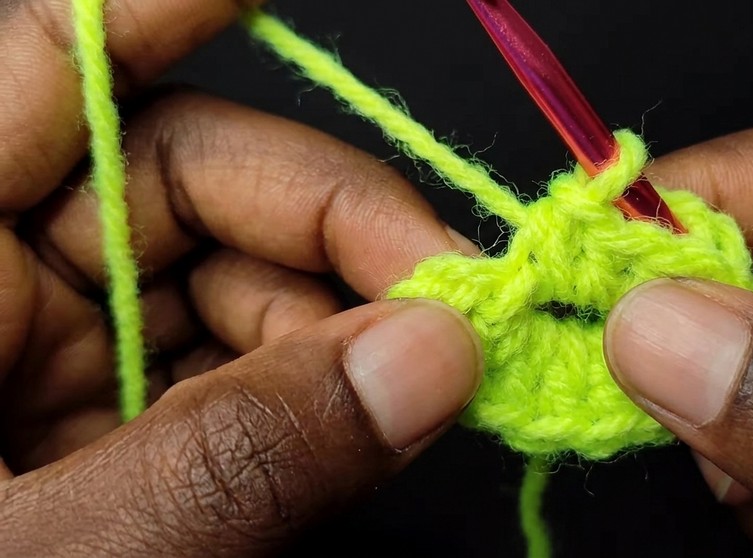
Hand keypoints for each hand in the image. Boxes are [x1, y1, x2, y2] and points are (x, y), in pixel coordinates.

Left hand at [0, 2, 481, 554]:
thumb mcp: (62, 557)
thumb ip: (234, 458)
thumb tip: (426, 362)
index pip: (65, 62)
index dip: (177, 4)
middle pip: (193, 171)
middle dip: (339, 222)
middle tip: (447, 299)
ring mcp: (54, 351)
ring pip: (236, 274)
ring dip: (344, 326)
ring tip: (417, 388)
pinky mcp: (105, 421)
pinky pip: (236, 365)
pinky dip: (316, 393)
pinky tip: (361, 426)